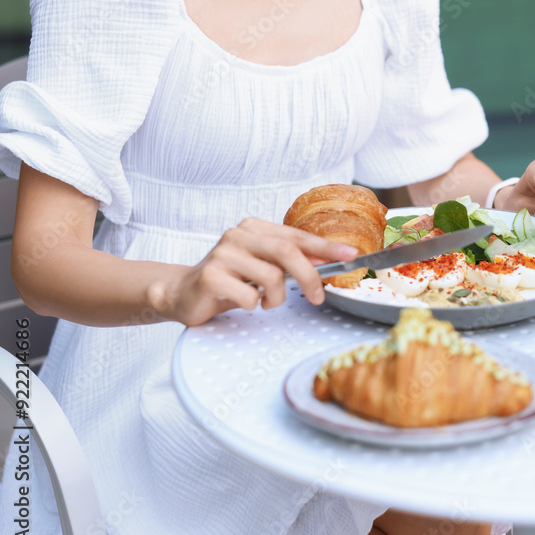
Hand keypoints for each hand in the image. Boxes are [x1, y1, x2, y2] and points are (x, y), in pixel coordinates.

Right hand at [150, 217, 357, 325]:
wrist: (183, 293)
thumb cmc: (230, 281)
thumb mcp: (264, 267)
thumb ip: (291, 262)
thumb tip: (329, 261)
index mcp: (254, 228)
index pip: (297, 235)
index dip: (326, 247)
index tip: (352, 256)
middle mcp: (238, 235)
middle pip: (287, 252)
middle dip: (309, 277)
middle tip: (317, 297)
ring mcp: (222, 254)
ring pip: (272, 277)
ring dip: (276, 298)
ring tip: (264, 301)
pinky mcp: (211, 276)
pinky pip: (249, 296)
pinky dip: (253, 306)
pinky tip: (243, 303)